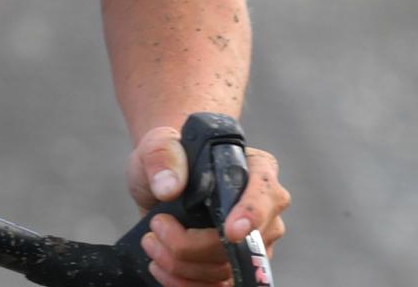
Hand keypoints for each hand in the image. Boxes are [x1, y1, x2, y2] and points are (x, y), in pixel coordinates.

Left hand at [128, 125, 289, 285]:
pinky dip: (183, 283)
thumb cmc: (168, 158)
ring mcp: (253, 243)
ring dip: (178, 264)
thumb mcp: (158, 144)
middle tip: (157, 226)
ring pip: (224, 270)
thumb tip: (170, 187)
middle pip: (241, 244)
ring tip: (152, 241)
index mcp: (256, 170)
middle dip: (190, 245)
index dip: (252, 214)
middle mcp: (264, 210)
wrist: (160, 181)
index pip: (266, 194)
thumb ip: (162, 155)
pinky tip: (162, 266)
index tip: (230, 231)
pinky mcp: (236, 267)